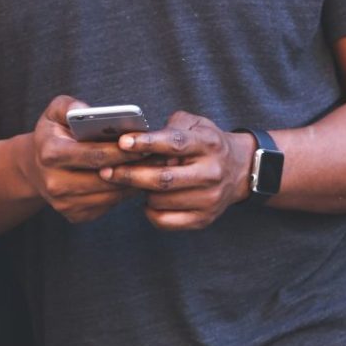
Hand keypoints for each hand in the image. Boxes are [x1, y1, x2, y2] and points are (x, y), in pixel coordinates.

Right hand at [22, 95, 147, 223]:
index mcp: (51, 154)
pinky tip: (137, 179)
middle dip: (133, 167)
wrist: (36, 166)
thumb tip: (87, 111)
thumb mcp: (55, 112)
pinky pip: (108, 205)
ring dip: (133, 182)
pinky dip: (124, 193)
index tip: (144, 143)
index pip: (93, 155)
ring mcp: (64, 203)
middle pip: (104, 178)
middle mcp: (54, 183)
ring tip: (153, 167)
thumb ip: (69, 106)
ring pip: (110, 195)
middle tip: (158, 156)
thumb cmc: (53, 133)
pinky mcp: (75, 215)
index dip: (121, 150)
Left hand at [98, 111, 254, 230]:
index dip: (146, 143)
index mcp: (208, 144)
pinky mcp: (204, 219)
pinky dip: (150, 211)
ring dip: (140, 192)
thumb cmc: (206, 143)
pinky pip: (165, 220)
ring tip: (133, 182)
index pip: (174, 144)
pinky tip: (148, 200)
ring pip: (160, 200)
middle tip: (106, 171)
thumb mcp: (195, 124)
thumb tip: (136, 137)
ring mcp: (209, 199)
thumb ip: (169, 126)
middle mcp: (211, 172)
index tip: (122, 142)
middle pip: (163, 178)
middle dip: (130, 175)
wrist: (240, 169)